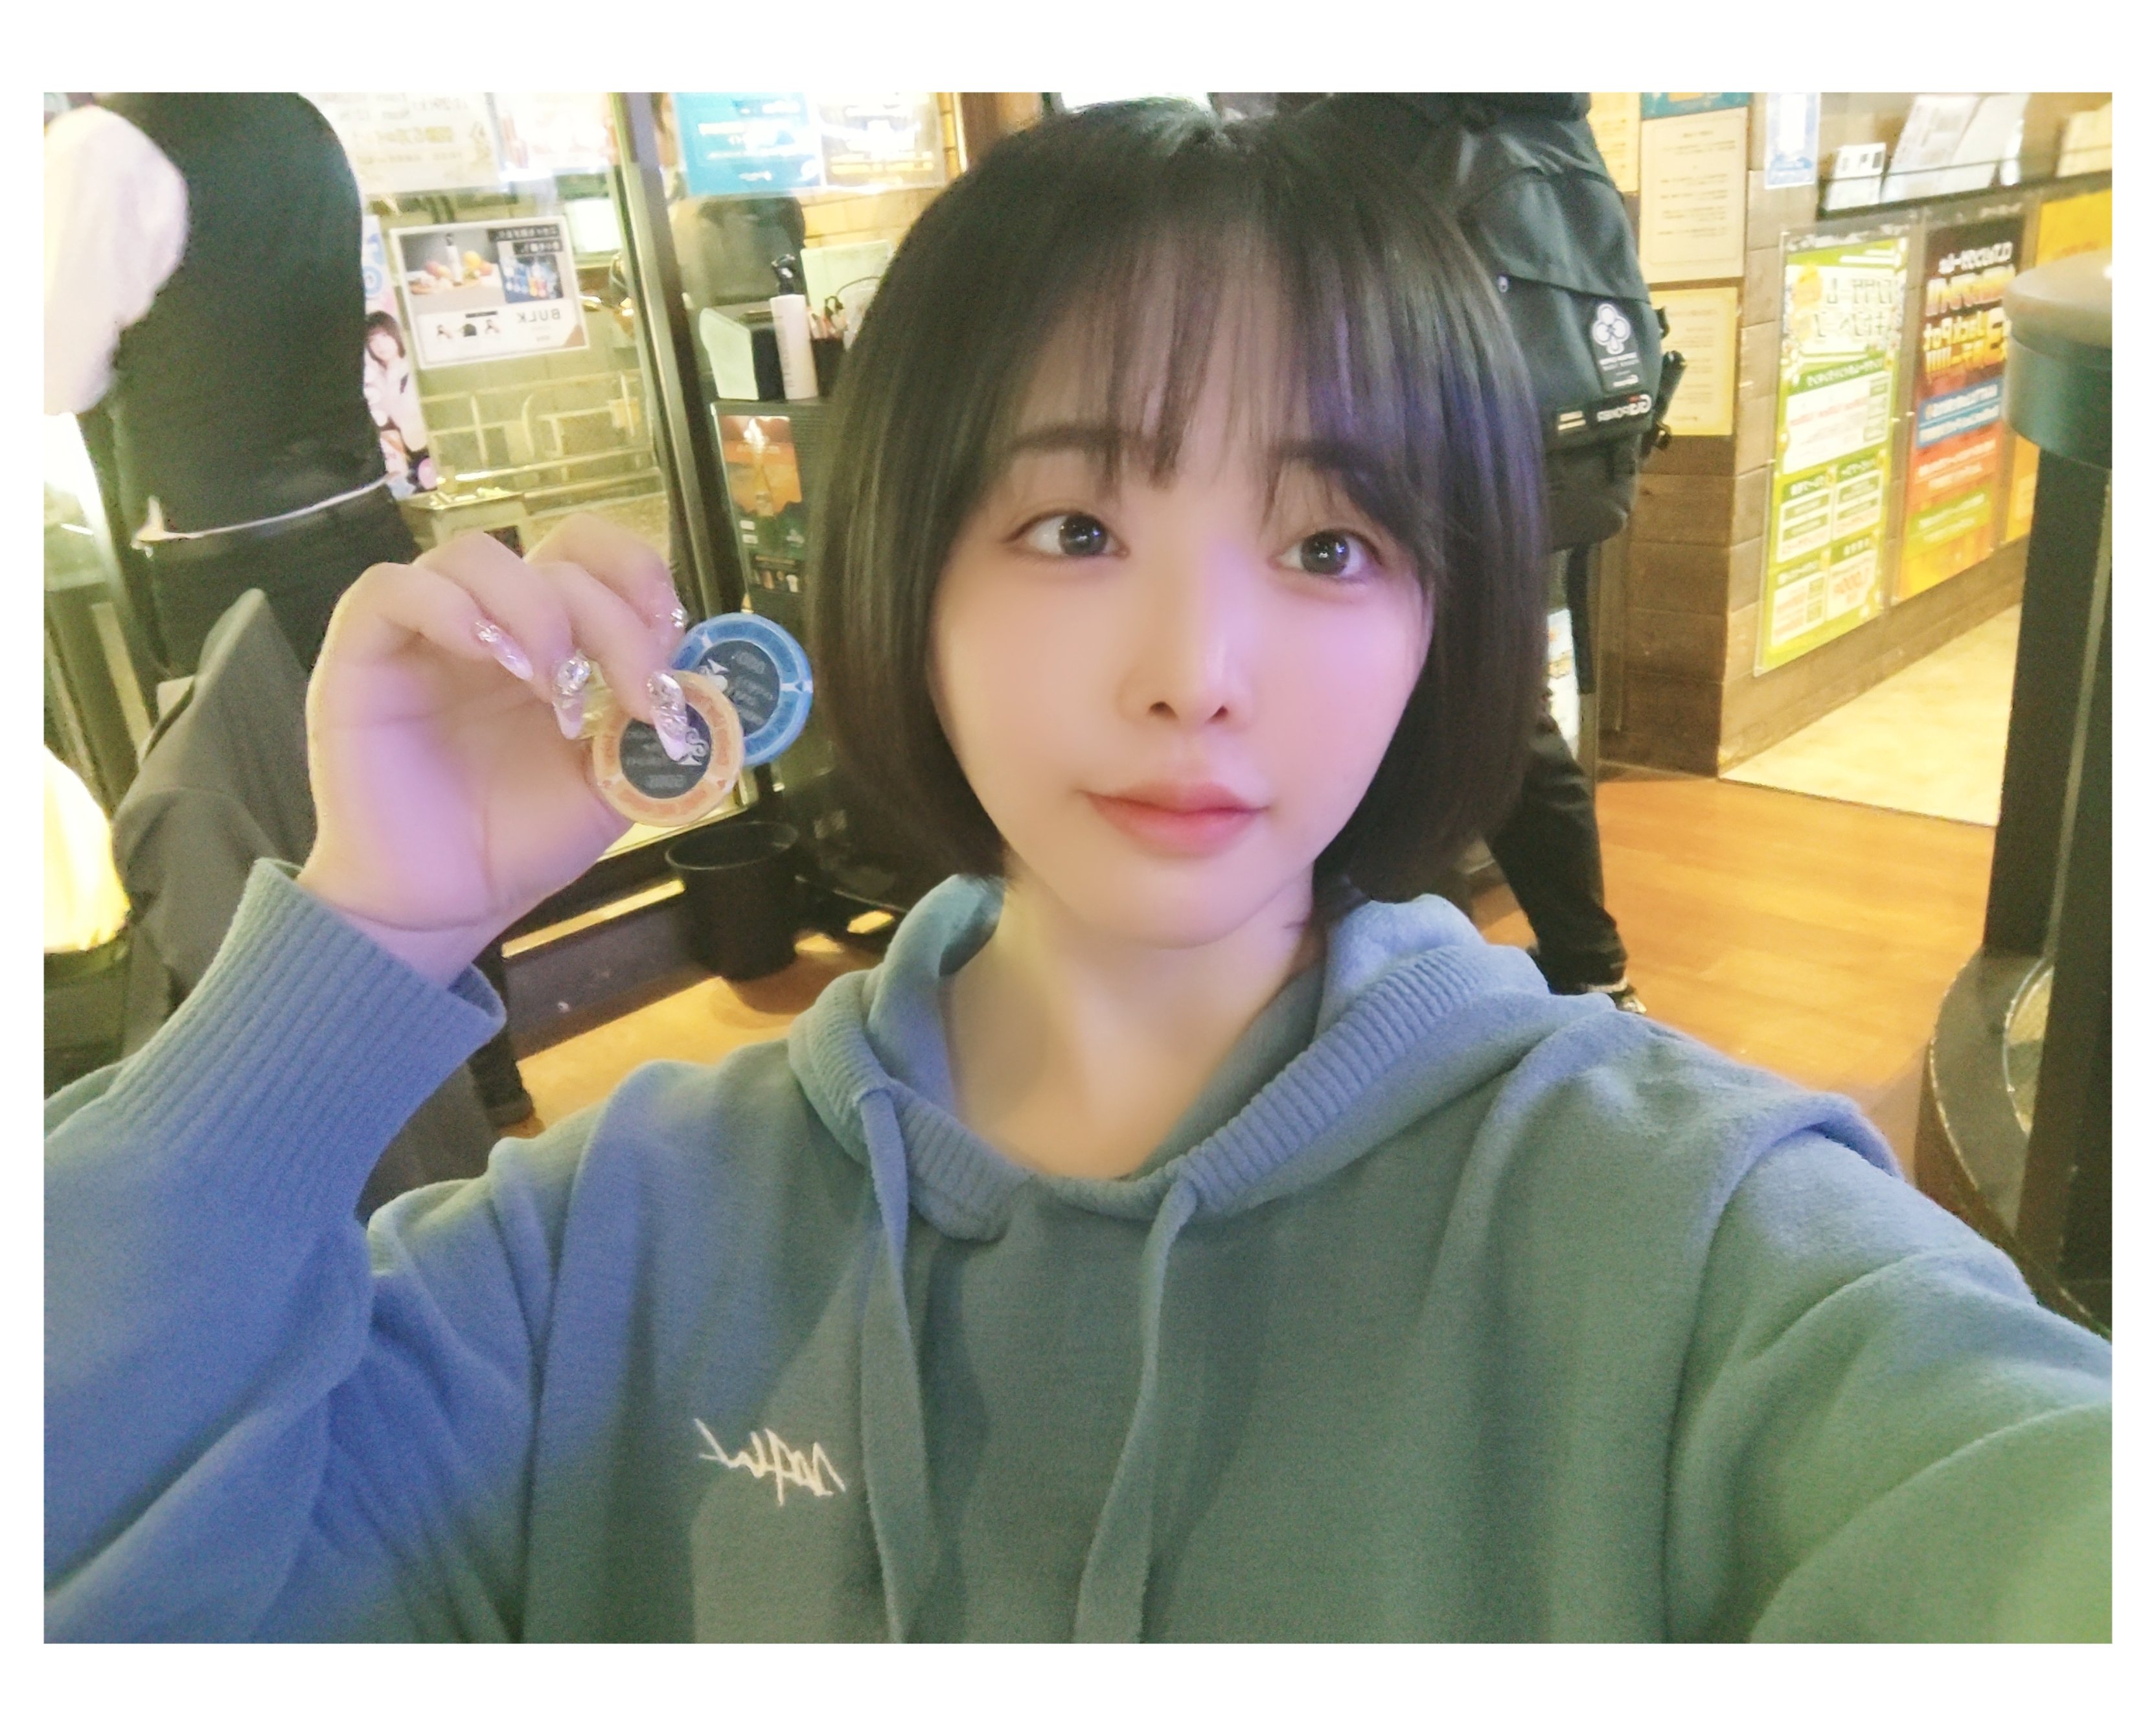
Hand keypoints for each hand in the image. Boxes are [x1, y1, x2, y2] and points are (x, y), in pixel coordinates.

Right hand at [296, 516, 687, 983]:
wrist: (448, 904)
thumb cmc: (520, 841)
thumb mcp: (610, 782)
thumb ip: (648, 725)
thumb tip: (698, 682)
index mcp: (552, 639)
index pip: (592, 555)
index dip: (638, 577)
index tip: (669, 648)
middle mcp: (491, 622)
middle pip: (553, 556)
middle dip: (610, 617)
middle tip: (630, 692)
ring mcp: (424, 633)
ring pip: (475, 555)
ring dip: (536, 609)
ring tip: (555, 687)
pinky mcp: (363, 654)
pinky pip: (391, 590)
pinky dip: (449, 607)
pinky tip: (493, 657)